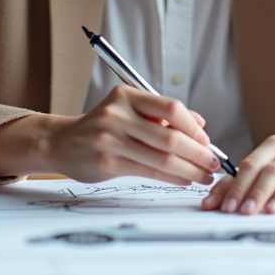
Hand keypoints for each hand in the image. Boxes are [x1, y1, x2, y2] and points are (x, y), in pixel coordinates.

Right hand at [50, 85, 220, 184]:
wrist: (60, 142)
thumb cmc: (101, 126)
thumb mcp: (128, 109)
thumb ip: (161, 114)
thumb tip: (200, 124)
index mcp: (127, 95)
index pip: (171, 108)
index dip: (194, 127)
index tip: (206, 141)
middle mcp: (118, 114)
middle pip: (170, 137)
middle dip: (198, 153)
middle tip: (214, 163)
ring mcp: (110, 139)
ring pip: (162, 158)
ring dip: (190, 169)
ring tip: (204, 175)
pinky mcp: (107, 162)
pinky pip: (149, 172)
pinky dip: (172, 177)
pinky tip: (184, 179)